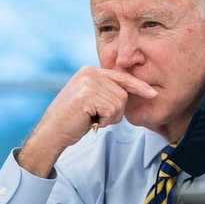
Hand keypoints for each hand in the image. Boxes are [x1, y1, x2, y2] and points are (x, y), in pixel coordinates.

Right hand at [19, 67, 156, 176]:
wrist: (51, 132)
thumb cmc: (72, 120)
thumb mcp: (90, 99)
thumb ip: (106, 91)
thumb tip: (129, 91)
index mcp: (90, 71)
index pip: (121, 77)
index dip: (138, 86)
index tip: (153, 93)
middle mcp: (90, 72)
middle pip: (123, 94)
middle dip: (115, 111)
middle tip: (96, 117)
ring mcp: (88, 82)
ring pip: (119, 104)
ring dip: (110, 118)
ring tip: (92, 118)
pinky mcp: (88, 95)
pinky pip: (112, 111)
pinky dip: (105, 121)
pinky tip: (89, 121)